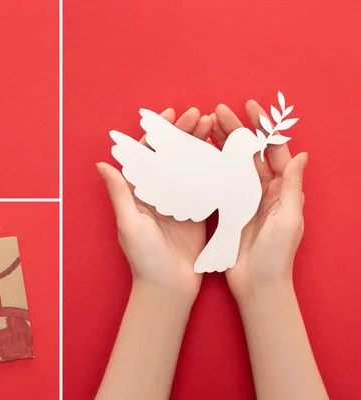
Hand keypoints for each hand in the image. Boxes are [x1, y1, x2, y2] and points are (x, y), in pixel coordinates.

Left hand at [98, 107, 211, 300]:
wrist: (169, 288)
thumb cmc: (144, 258)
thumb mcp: (129, 224)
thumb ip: (119, 193)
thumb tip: (102, 163)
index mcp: (139, 194)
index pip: (147, 155)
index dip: (157, 133)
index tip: (171, 114)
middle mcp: (158, 194)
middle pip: (171, 155)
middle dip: (183, 133)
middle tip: (198, 115)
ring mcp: (179, 201)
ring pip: (189, 165)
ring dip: (199, 145)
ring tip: (212, 126)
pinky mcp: (197, 212)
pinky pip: (205, 184)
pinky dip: (213, 167)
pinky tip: (223, 151)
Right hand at [211, 100, 307, 302]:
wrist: (258, 284)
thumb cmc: (277, 255)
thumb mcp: (289, 219)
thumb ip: (292, 187)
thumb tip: (302, 154)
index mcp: (281, 189)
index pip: (273, 150)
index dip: (262, 127)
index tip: (249, 106)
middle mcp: (263, 190)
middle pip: (248, 152)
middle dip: (235, 129)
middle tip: (218, 110)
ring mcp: (243, 199)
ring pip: (231, 163)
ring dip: (220, 144)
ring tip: (205, 124)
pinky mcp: (227, 210)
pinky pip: (218, 182)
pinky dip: (209, 166)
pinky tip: (197, 154)